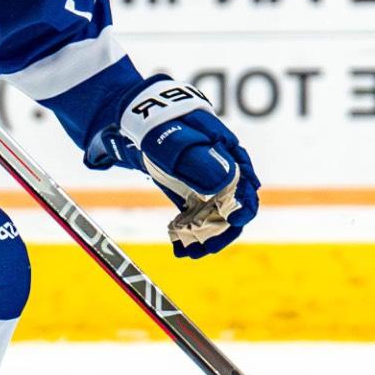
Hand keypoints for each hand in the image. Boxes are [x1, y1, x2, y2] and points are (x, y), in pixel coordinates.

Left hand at [85, 75, 260, 258]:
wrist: (129, 120)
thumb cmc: (154, 126)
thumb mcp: (172, 140)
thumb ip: (197, 158)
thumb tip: (225, 181)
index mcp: (225, 149)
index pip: (245, 181)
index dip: (244, 203)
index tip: (235, 222)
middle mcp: (221, 167)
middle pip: (234, 203)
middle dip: (224, 228)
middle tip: (206, 249)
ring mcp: (206, 180)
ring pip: (216, 213)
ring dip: (207, 235)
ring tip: (190, 254)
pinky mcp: (190, 190)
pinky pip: (198, 215)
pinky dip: (191, 232)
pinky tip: (180, 248)